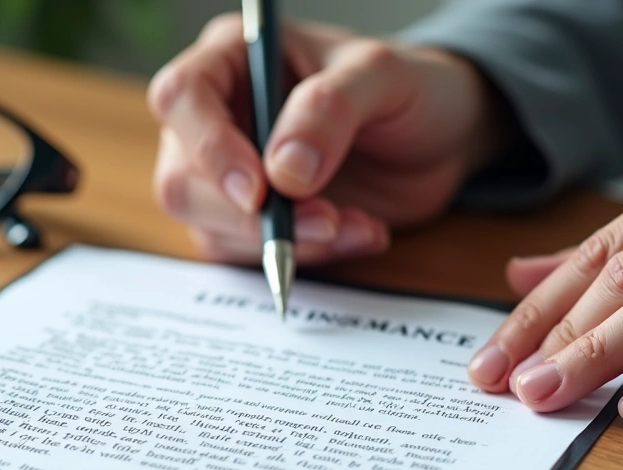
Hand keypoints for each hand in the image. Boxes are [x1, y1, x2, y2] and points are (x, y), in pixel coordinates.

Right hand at [146, 14, 510, 263]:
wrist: (440, 139)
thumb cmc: (408, 88)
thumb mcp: (383, 76)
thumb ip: (330, 108)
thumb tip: (283, 170)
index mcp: (233, 58)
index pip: (182, 97)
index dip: (208, 147)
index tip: (258, 189)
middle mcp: (218, 117)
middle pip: (182, 179)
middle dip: (250, 216)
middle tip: (325, 221)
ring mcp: (228, 175)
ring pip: (211, 228)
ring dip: (285, 242)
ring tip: (356, 225)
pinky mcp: (251, 222)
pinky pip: (250, 255)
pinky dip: (306, 257)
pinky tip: (356, 234)